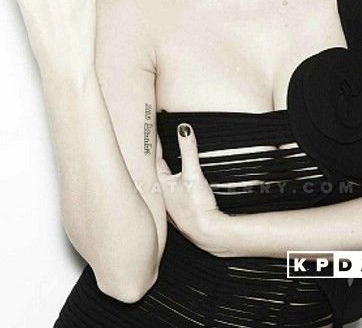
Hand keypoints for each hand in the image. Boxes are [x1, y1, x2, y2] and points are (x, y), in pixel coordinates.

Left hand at [155, 123, 230, 256]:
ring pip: (161, 180)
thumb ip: (188, 150)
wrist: (207, 233)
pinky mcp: (177, 210)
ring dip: (162, 169)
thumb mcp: (193, 173)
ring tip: (160, 157)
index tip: (152, 130)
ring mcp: (167, 203)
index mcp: (158, 184)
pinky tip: (174, 182)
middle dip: (154, 155)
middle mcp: (159, 194)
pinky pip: (169, 190)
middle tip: (152, 140)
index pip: (153, 157)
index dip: (154, 143)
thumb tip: (184, 129)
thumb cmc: (197, 208)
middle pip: (154, 169)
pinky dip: (169, 181)